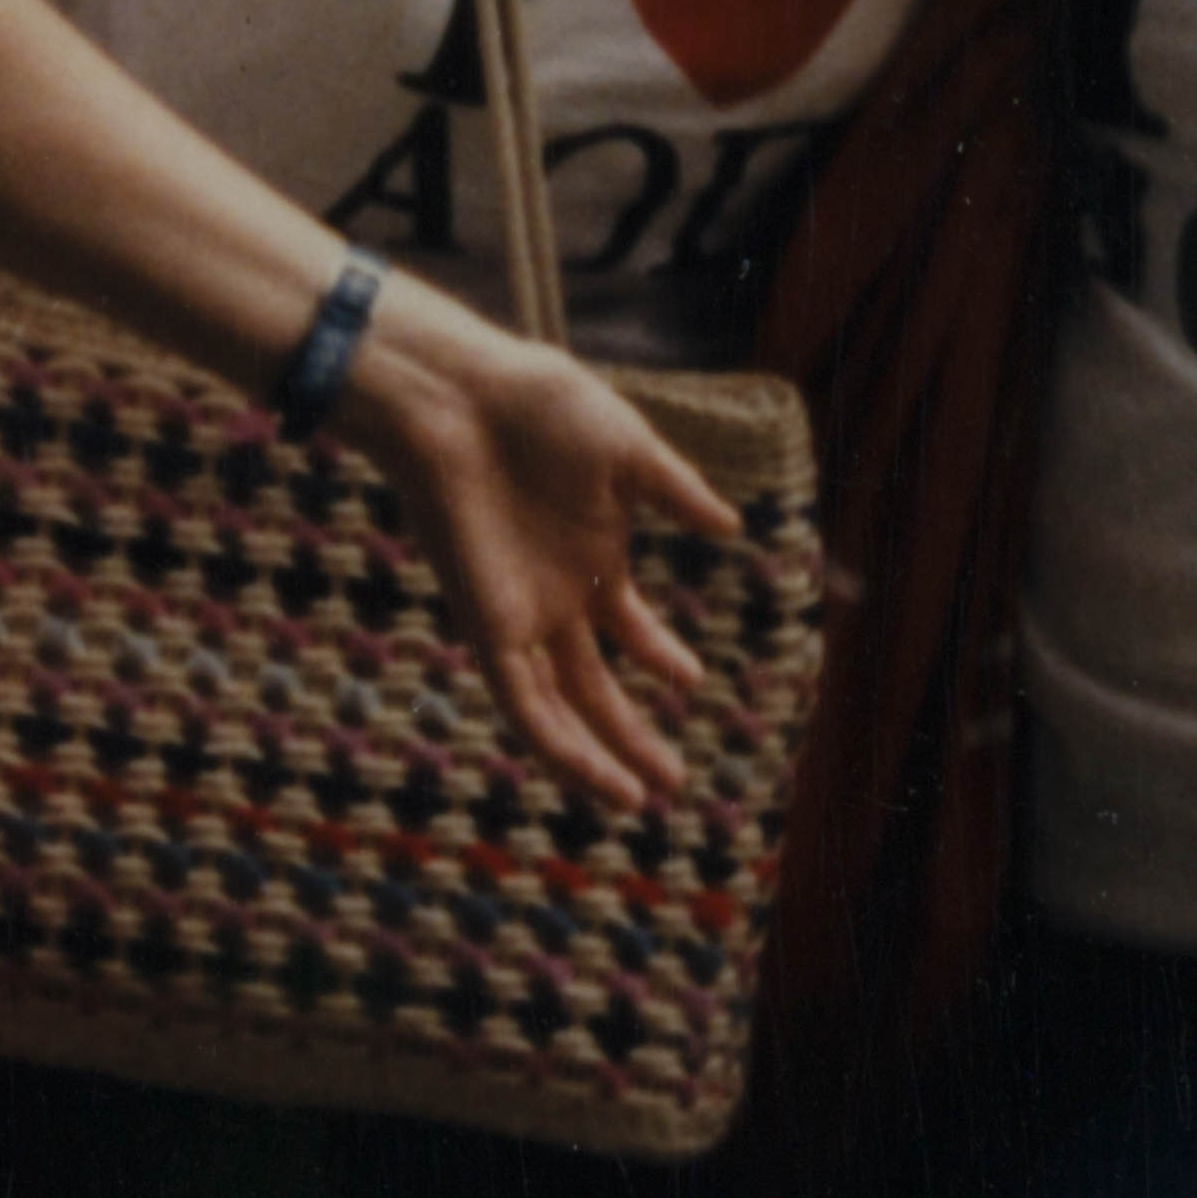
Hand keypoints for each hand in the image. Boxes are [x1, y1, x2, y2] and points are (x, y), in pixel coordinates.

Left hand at [327, 274, 735, 810]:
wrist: (463, 397)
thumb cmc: (541, 406)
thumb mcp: (632, 452)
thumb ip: (678, 493)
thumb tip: (732, 528)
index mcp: (587, 555)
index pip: (626, 627)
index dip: (659, 657)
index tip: (692, 680)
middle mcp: (551, 595)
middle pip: (594, 686)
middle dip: (633, 734)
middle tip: (677, 780)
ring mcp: (519, 615)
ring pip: (560, 710)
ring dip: (599, 758)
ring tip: (642, 800)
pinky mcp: (486, 627)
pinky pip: (523, 705)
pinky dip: (559, 747)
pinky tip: (597, 777)